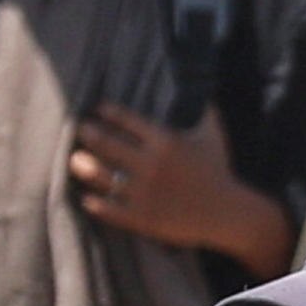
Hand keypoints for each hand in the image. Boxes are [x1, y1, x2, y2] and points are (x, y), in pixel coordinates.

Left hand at [67, 106, 277, 262]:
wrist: (229, 214)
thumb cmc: (219, 172)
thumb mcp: (214, 137)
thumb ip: (205, 111)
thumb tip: (204, 88)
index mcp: (166, 141)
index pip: (127, 120)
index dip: (108, 112)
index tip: (99, 110)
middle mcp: (151, 164)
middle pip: (106, 144)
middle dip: (89, 135)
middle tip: (82, 131)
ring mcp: (144, 192)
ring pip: (101, 175)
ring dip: (83, 166)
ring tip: (76, 161)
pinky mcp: (142, 217)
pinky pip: (109, 208)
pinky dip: (95, 203)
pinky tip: (88, 198)